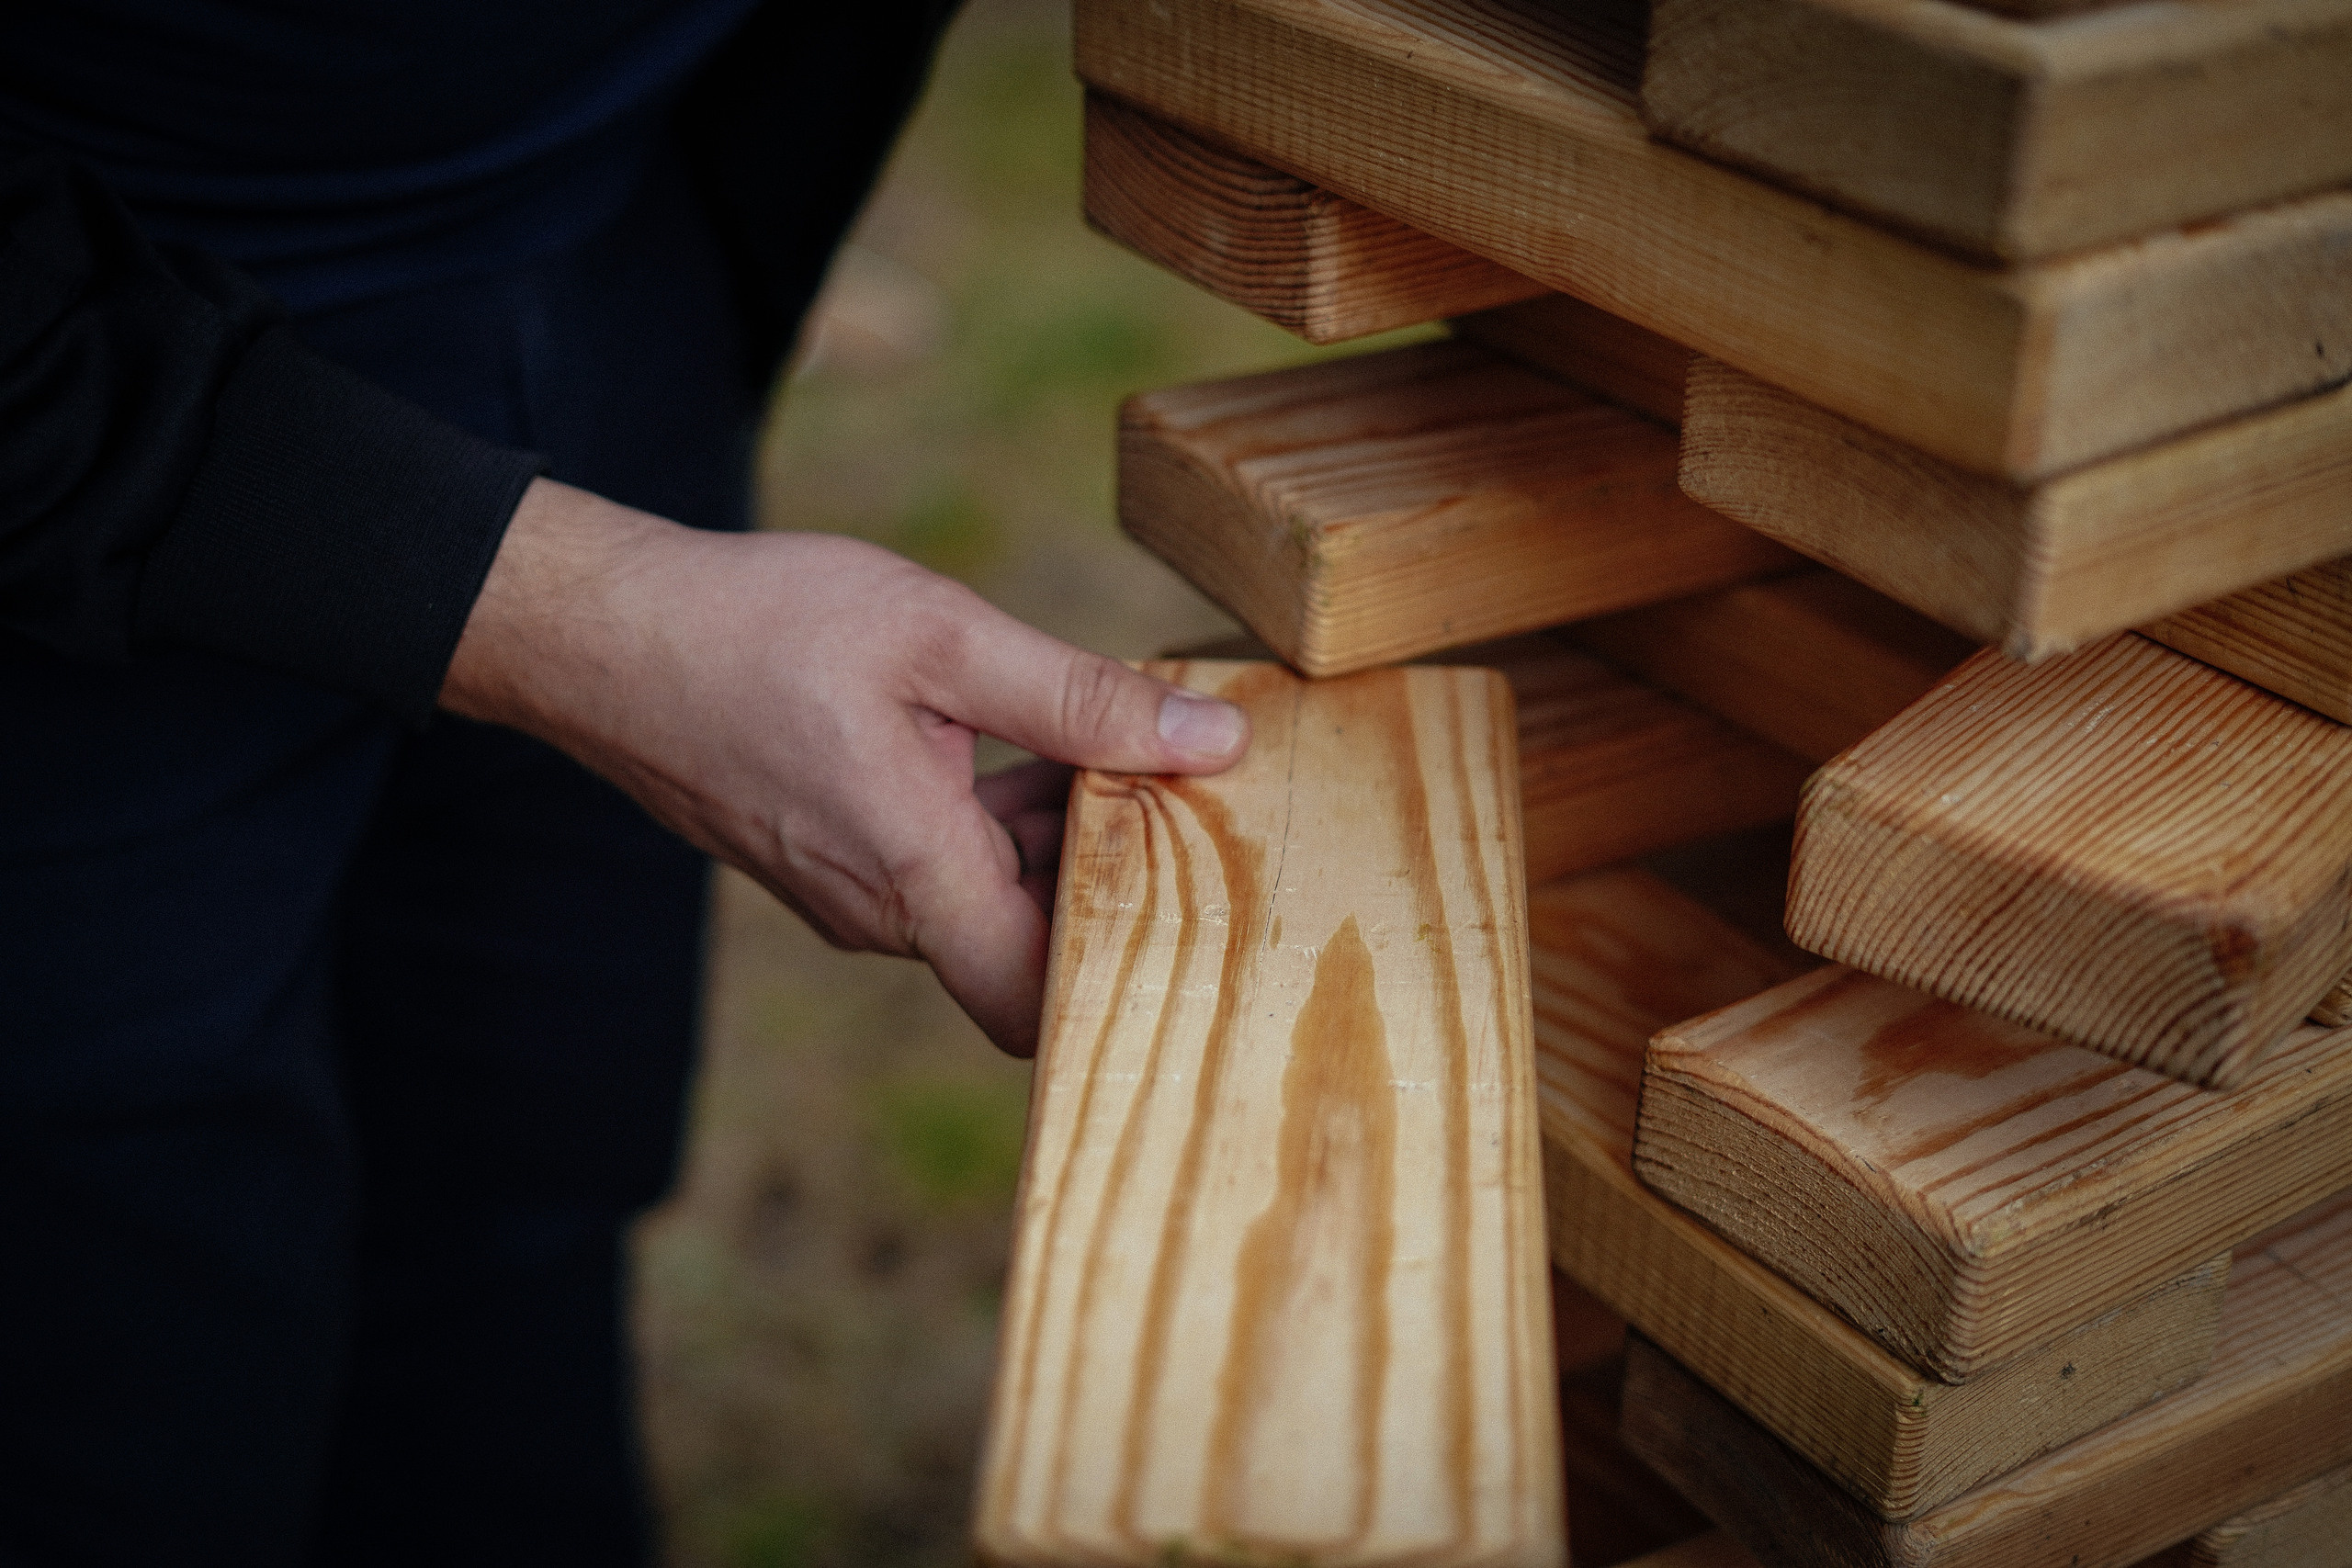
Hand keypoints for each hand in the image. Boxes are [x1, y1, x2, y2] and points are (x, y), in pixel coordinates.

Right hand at [440, 478, 1250, 1054]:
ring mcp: (851, 891)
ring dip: (1057, 825)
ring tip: (1102, 724)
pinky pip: (944, 861)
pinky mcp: (832, 857)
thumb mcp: (942, 638)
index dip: (1122, 976)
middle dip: (1111, 866)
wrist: (602, 631)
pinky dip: (1000, 810)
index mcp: (916, 876)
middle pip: (1033, 937)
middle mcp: (882, 912)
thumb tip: (1212, 746)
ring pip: (993, 891)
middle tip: (1176, 767)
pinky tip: (1024, 725)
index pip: (1037, 1008)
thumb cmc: (758, 626)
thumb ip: (1080, 700)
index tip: (1197, 901)